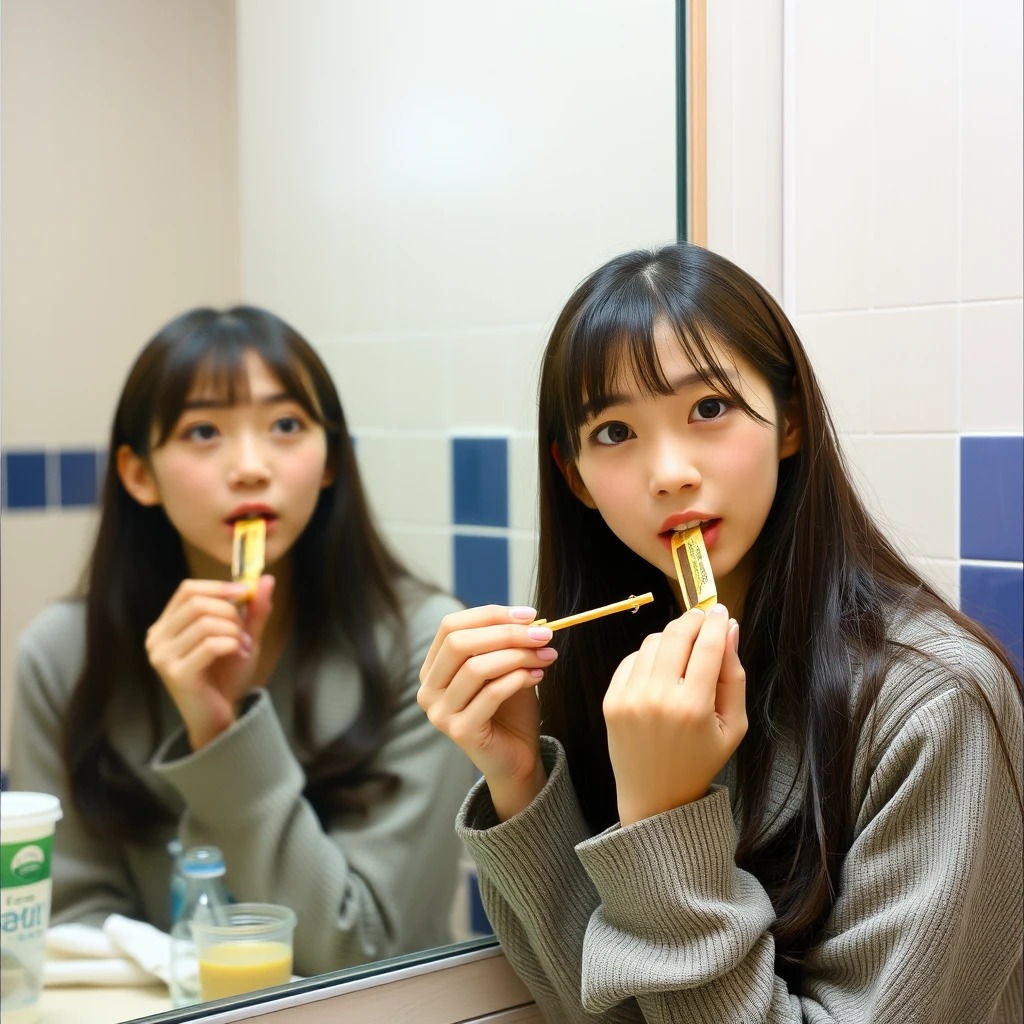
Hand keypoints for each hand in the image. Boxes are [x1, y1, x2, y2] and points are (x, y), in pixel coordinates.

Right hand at [145, 576, 274, 750]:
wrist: (220, 717)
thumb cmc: (226, 677)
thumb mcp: (243, 636)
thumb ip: (253, 610)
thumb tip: (266, 579)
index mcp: (167, 626)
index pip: (187, 590)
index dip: (217, 586)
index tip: (244, 592)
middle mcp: (157, 639)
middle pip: (197, 603)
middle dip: (230, 612)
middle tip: (246, 631)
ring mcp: (162, 657)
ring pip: (205, 622)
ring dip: (234, 631)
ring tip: (244, 647)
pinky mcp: (176, 674)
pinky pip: (210, 644)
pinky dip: (232, 644)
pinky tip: (240, 655)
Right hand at [417, 605, 557, 820]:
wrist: (517, 757)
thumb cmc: (510, 710)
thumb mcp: (506, 667)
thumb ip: (507, 644)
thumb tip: (527, 618)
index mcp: (433, 668)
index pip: (450, 626)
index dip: (490, 615)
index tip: (528, 614)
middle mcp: (428, 689)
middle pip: (459, 643)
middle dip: (506, 633)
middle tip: (542, 634)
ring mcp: (439, 712)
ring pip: (476, 668)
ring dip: (517, 656)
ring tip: (545, 655)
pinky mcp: (459, 731)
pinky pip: (490, 694)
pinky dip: (518, 679)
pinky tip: (538, 676)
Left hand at [604, 604, 745, 825]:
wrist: (654, 797)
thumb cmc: (701, 760)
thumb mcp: (733, 726)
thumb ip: (734, 676)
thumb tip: (730, 629)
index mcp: (693, 708)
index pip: (708, 646)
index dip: (717, 623)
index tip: (721, 611)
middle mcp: (658, 698)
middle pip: (676, 635)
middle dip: (693, 620)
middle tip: (703, 618)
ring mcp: (630, 698)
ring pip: (652, 642)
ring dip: (671, 636)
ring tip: (685, 648)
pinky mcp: (610, 700)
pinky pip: (632, 658)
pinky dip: (649, 655)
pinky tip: (662, 668)